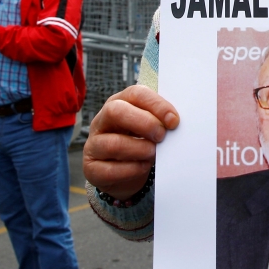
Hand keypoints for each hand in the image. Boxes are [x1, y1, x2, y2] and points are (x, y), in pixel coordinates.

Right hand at [83, 85, 179, 199]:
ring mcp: (94, 145)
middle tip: (161, 136)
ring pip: (113, 143)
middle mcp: (102, 121)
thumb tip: (176, 121)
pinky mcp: (92, 169)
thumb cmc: (141, 143)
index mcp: (119, 103)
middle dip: (144, 123)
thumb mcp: (150, 128)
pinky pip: (110, 170)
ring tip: (153, 153)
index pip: (135, 94)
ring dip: (139, 149)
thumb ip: (160, 121)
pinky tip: (143, 167)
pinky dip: (132, 170)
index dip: (156, 105)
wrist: (126, 175)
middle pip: (116, 111)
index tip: (174, 120)